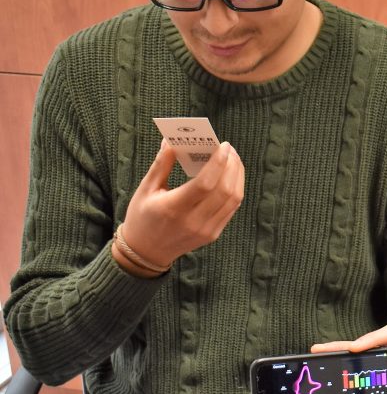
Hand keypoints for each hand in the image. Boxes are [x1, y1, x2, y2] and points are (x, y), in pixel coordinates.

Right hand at [118, 140, 244, 268]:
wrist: (145, 252)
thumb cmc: (142, 216)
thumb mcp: (146, 189)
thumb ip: (162, 164)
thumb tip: (172, 140)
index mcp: (173, 208)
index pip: (205, 184)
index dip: (218, 163)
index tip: (224, 146)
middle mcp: (193, 221)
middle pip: (224, 190)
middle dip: (232, 166)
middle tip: (230, 149)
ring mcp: (206, 230)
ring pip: (233, 199)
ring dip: (237, 176)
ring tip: (233, 160)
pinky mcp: (213, 234)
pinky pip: (231, 209)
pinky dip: (235, 189)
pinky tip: (231, 177)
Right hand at [312, 324, 386, 393]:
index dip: (372, 337)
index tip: (354, 350)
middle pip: (371, 343)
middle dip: (344, 345)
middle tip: (319, 351)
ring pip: (367, 352)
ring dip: (345, 353)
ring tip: (322, 357)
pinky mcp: (386, 377)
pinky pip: (367, 364)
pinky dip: (351, 365)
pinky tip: (335, 371)